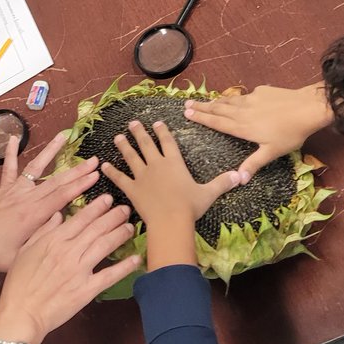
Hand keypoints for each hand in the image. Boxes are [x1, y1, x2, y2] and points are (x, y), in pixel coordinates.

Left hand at [0, 130, 103, 271]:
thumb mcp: (21, 254)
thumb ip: (42, 238)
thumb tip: (61, 220)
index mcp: (33, 215)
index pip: (61, 196)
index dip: (80, 185)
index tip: (96, 176)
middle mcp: (26, 198)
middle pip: (56, 181)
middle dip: (77, 170)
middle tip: (95, 160)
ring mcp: (15, 190)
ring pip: (37, 168)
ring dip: (51, 151)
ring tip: (64, 136)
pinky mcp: (4, 189)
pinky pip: (9, 168)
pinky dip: (11, 152)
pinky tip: (14, 138)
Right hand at [0, 195, 139, 343]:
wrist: (21, 312)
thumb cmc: (19, 282)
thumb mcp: (25, 251)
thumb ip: (43, 231)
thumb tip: (59, 215)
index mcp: (54, 240)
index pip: (80, 219)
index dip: (97, 207)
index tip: (108, 199)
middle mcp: (69, 251)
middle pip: (96, 229)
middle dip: (113, 216)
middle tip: (126, 209)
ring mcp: (80, 270)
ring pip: (105, 246)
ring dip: (120, 234)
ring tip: (130, 227)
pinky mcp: (87, 289)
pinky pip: (109, 275)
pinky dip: (124, 267)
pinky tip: (136, 259)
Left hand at [100, 120, 240, 225]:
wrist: (171, 221)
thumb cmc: (190, 207)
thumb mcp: (209, 194)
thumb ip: (222, 183)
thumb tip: (240, 176)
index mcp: (174, 163)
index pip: (167, 142)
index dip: (162, 131)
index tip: (157, 123)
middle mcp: (157, 165)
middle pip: (146, 144)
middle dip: (139, 132)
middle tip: (133, 123)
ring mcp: (142, 176)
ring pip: (131, 157)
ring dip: (124, 146)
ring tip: (118, 137)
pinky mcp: (132, 189)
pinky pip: (119, 178)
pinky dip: (111, 172)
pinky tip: (103, 165)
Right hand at [183, 83, 332, 177]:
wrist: (308, 108)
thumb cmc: (290, 133)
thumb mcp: (272, 152)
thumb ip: (253, 164)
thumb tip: (238, 180)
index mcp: (243, 127)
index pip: (217, 122)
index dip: (202, 118)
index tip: (187, 113)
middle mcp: (243, 111)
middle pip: (218, 109)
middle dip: (202, 107)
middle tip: (187, 104)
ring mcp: (252, 99)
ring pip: (229, 100)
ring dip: (216, 101)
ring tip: (205, 101)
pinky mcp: (262, 91)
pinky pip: (244, 95)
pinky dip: (234, 97)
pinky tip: (236, 98)